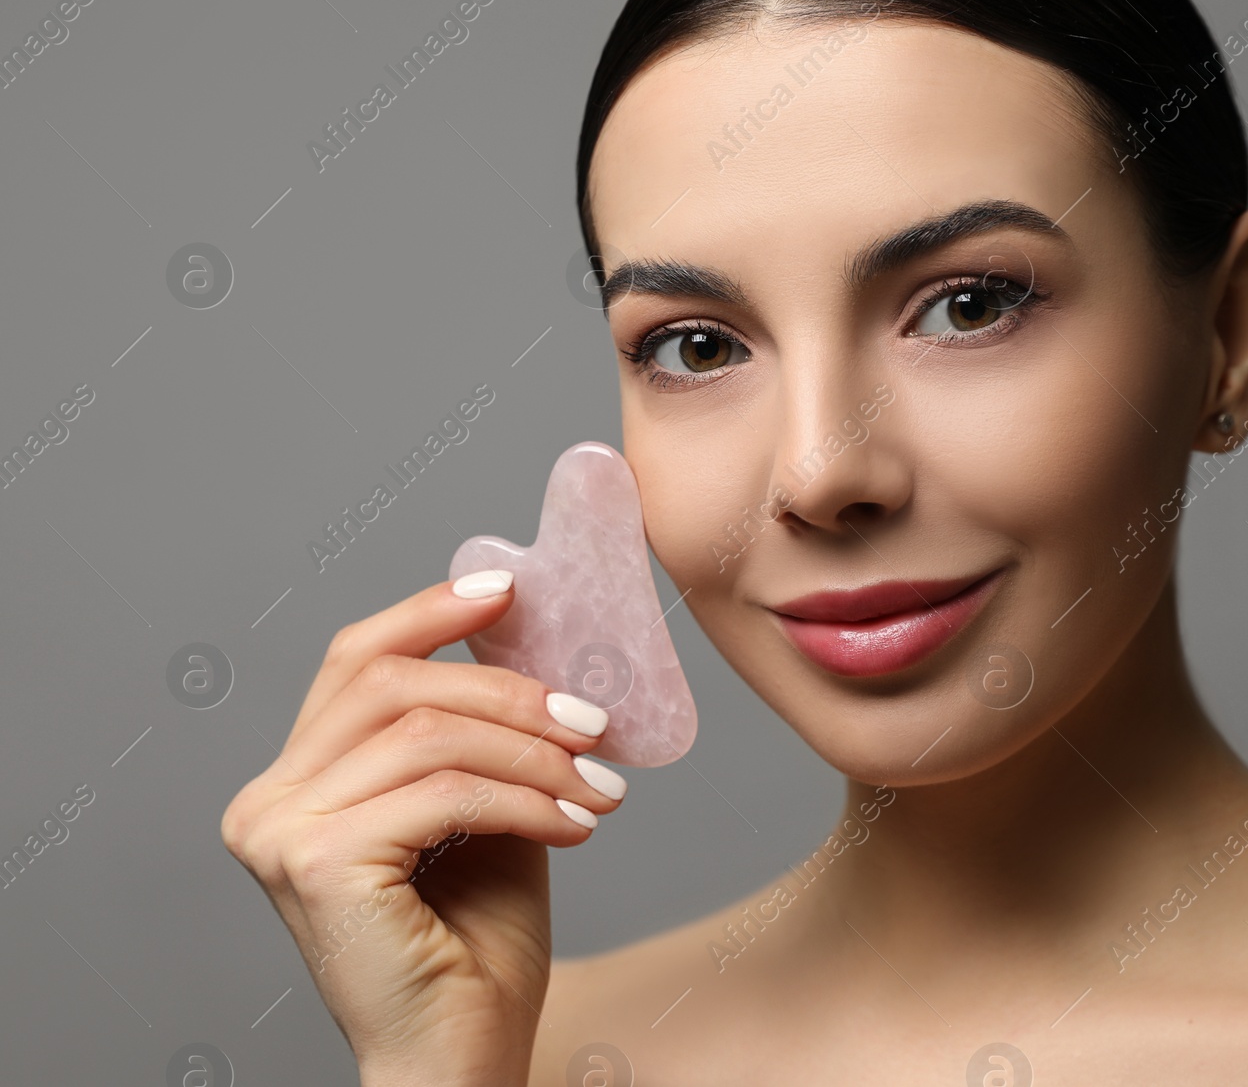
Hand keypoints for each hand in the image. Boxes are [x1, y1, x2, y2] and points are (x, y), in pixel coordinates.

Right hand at [220, 569, 626, 1086]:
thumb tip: (524, 634)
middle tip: (593, 718)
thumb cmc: (473, 945)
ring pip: (427, 731)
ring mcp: (282, 831)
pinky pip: (446, 792)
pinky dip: (526, 797)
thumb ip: (483, 732)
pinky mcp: (318, 863)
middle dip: (508, 689)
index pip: (354, 660)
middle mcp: (270, 800)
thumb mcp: (484, 808)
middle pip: (391, 682)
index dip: (429, 611)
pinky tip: (575, 823)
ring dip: (532, 749)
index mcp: (298, 780)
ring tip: (597, 784)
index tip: (508, 587)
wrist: (461, 1057)